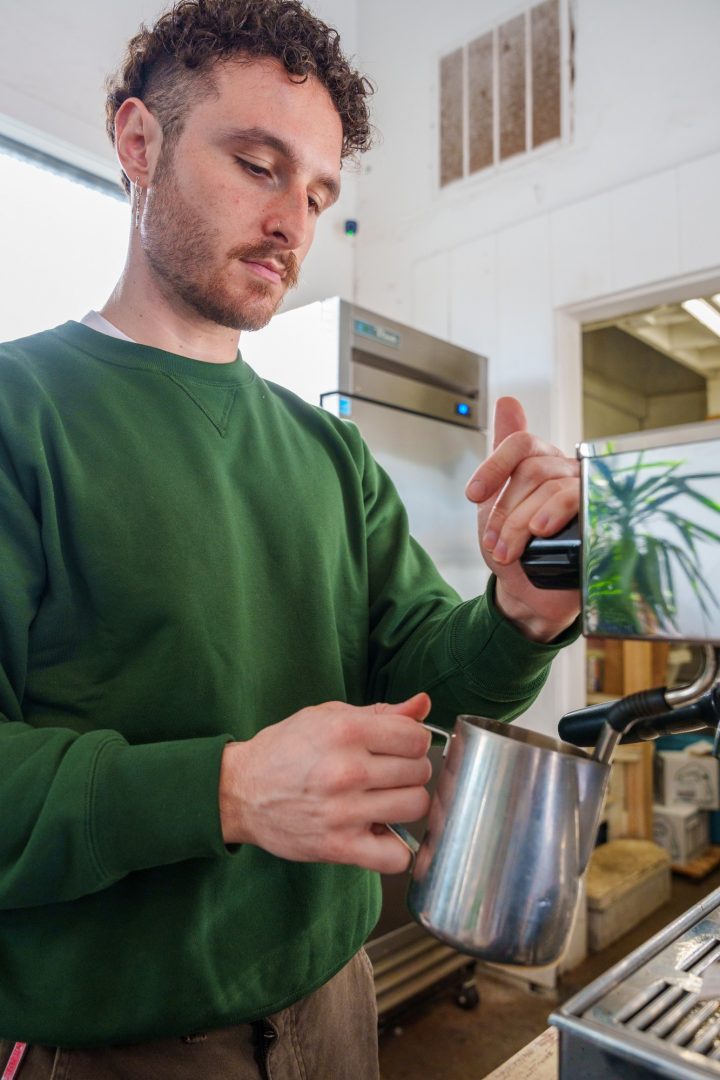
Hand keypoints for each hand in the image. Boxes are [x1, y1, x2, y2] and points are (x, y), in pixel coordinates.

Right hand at [219, 693, 432, 872]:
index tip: (401, 747)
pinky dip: (397, 849)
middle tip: (388, 774)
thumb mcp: (327, 716)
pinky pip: (396, 857)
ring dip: (406, 804)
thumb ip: (380, 712)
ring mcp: (344, 811)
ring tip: (385, 800)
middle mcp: (347, 769)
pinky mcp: (338, 847)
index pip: (416, 737)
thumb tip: (423, 705)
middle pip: (419, 772)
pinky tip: (380, 833)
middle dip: (410, 771)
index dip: (414, 741)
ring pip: (416, 807)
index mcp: (346, 730)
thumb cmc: (285, 749)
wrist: (240, 791)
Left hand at [465, 397, 579, 641]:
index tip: (472, 494)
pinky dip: (553, 514)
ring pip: (551, 488)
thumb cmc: (516, 548)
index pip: (522, 443)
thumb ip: (501, 457)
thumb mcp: (494, 503)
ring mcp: (587, 495)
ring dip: (519, 523)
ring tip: (507, 549)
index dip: (494, 465)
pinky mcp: (601, 519)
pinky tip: (539, 531)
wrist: (528, 594)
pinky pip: (580, 501)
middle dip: (503, 510)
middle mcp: (568, 474)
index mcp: (544, 464)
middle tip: (493, 541)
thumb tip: (508, 401)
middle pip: (532, 470)